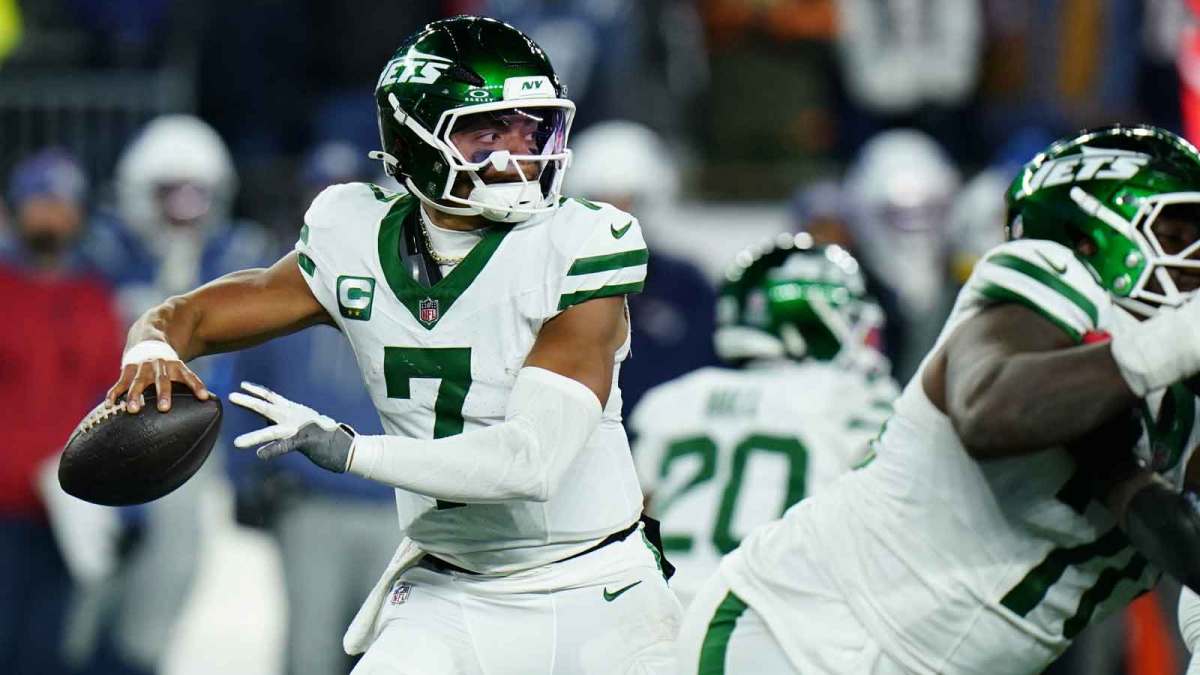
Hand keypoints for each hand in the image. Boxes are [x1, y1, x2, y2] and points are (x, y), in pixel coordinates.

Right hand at [107, 356, 208, 412]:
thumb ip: (189, 385)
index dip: (197, 386)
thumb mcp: (180, 370)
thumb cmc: (168, 367)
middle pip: (162, 380)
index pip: (189, 376)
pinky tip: (109, 405)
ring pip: (138, 382)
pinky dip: (114, 393)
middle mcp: (159, 366)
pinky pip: (120, 383)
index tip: (204, 397)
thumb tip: (209, 404)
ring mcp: (142, 367)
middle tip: (164, 409)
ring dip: (135, 396)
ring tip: (134, 410)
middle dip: (163, 394)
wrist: (149, 341)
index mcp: (176, 366)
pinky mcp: (127, 370)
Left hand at [229, 382, 354, 472]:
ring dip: (254, 438)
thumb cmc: (325, 438)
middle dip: (249, 401)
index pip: (272, 398)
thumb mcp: (302, 428)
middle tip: (231, 396)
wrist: (347, 446)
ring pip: (272, 432)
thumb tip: (270, 427)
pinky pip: (286, 447)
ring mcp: (299, 429)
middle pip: (267, 407)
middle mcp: (294, 416)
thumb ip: (284, 426)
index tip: (243, 385)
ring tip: (237, 444)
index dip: (257, 390)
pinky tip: (260, 455)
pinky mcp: (305, 442)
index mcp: (294, 411)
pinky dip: (272, 450)